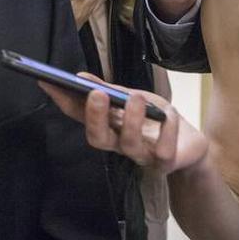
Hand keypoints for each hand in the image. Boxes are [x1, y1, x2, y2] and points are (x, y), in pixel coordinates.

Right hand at [39, 74, 207, 173]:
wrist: (190, 145)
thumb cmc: (156, 119)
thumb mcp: (133, 98)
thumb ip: (110, 90)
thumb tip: (81, 76)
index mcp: (107, 126)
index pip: (78, 115)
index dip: (62, 100)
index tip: (48, 82)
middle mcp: (119, 143)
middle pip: (97, 138)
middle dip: (94, 117)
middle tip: (96, 94)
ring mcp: (141, 156)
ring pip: (128, 145)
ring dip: (130, 120)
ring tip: (136, 98)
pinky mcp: (165, 163)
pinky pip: (163, 150)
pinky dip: (167, 129)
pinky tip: (169, 115)